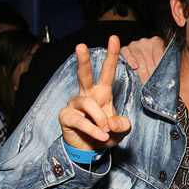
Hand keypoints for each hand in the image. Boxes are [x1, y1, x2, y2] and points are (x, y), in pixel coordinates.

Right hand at [59, 35, 131, 149]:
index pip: (108, 71)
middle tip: (81, 46)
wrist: (90, 150)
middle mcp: (87, 94)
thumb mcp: (121, 131)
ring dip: (100, 119)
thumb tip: (111, 123)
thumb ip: (123, 125)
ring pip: (88, 103)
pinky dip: (92, 130)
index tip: (114, 38)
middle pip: (84, 74)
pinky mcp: (66, 116)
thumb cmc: (105, 134)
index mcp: (102, 92)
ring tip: (105, 131)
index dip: (112, 55)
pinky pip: (80, 120)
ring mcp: (75, 104)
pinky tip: (99, 136)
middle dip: (83, 60)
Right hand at [120, 36, 165, 83]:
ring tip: (145, 81)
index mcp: (156, 41)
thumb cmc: (155, 62)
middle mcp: (145, 41)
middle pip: (148, 56)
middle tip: (153, 82)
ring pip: (138, 56)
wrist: (144, 60)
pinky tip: (134, 66)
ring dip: (142, 70)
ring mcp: (134, 44)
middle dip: (151, 70)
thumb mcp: (163, 60)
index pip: (158, 51)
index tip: (160, 73)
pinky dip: (130, 59)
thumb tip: (172, 71)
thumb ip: (166, 62)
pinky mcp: (125, 49)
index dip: (159, 63)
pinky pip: (126, 52)